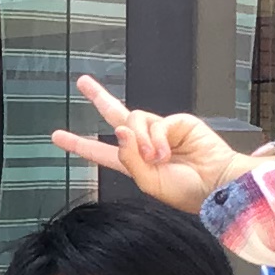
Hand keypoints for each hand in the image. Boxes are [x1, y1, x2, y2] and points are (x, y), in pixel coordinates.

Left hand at [48, 76, 245, 214]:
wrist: (216, 186)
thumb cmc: (187, 191)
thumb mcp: (148, 183)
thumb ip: (129, 158)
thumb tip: (119, 130)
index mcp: (134, 163)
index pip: (102, 151)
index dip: (80, 144)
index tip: (58, 137)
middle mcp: (144, 143)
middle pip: (116, 114)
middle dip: (99, 97)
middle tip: (83, 82)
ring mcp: (160, 131)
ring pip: (133, 119)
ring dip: (140, 140)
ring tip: (155, 158)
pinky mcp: (176, 121)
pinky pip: (155, 122)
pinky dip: (157, 139)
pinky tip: (166, 152)